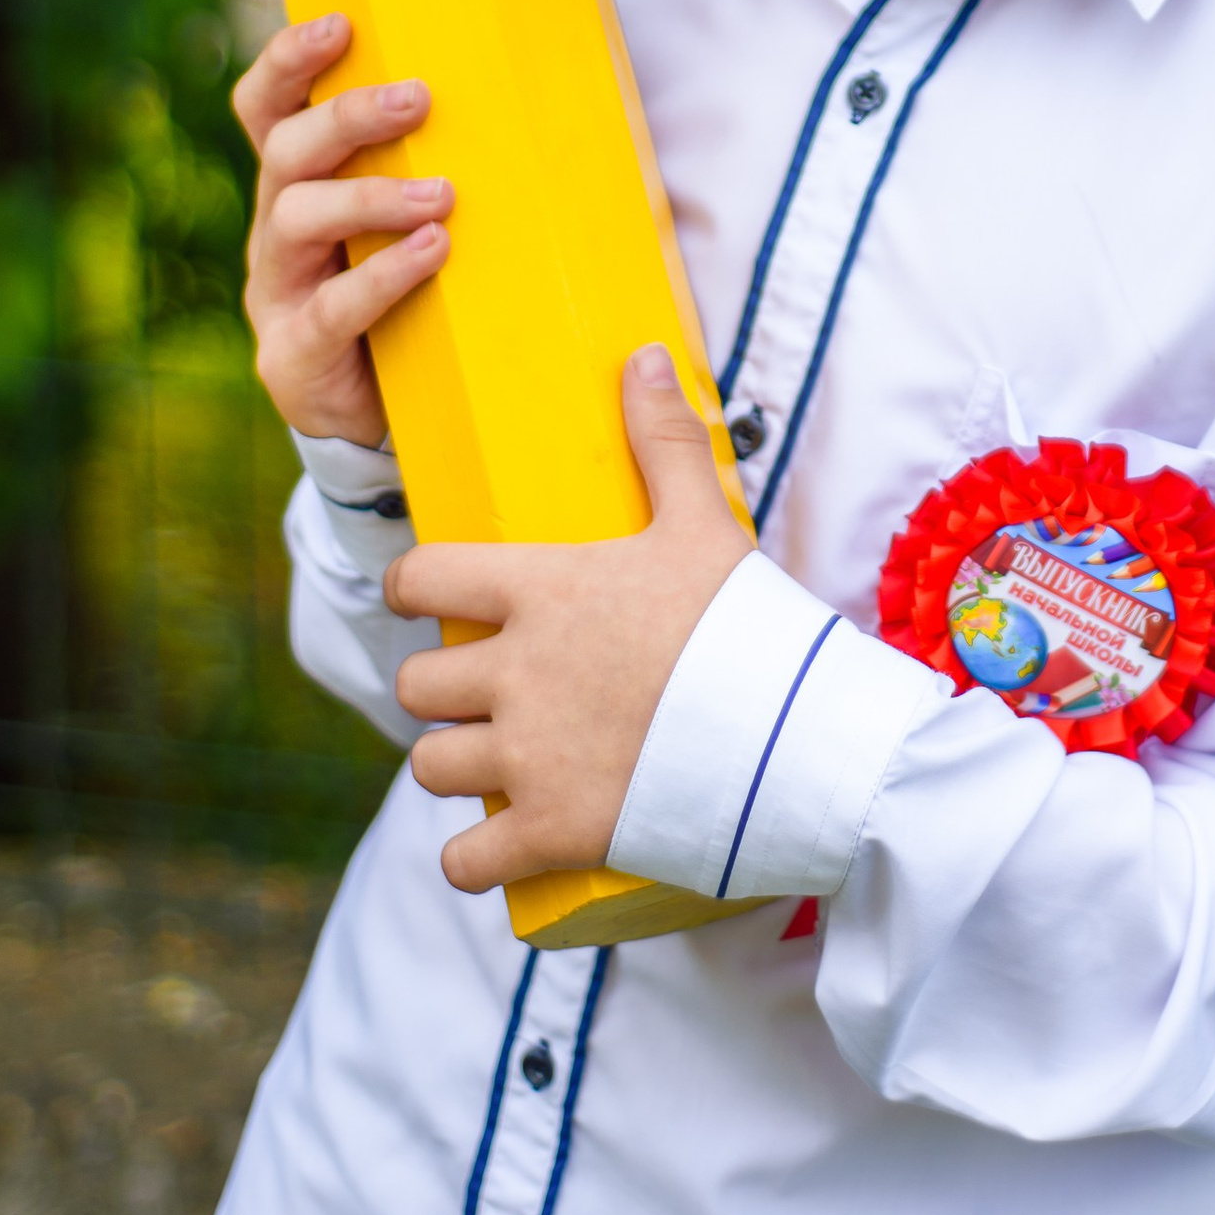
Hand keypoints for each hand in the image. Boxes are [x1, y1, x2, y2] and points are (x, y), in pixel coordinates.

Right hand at [233, 13, 453, 445]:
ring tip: (441, 195)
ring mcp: (276, 293)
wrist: (390, 419)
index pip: (269, 106)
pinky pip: (328, 309)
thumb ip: (449, 166)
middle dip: (348, 117)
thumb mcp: (419, 224)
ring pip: (295, 218)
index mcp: (299, 183)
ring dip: (371, 196)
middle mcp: (275, 229)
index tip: (341, 24)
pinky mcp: (292, 356)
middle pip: (286, 150)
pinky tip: (432, 253)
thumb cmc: (418, 298)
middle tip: (417, 99)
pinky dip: (382, 276)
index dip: (290, 60)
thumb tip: (557, 91)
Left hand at [389, 347, 749, 892]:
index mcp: (539, 591)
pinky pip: (464, 861)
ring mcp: (527, 759)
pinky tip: (497, 846)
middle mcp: (515, 673)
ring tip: (493, 764)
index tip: (429, 599)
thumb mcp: (703, 524)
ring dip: (454, 766)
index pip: (419, 578)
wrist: (799, 739)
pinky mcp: (551, 831)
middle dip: (441, 688)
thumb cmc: (749, 624)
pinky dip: (473, 860)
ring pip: (430, 766)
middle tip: (483, 692)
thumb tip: (644, 354)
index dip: (415, 588)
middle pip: (416, 684)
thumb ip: (664, 440)